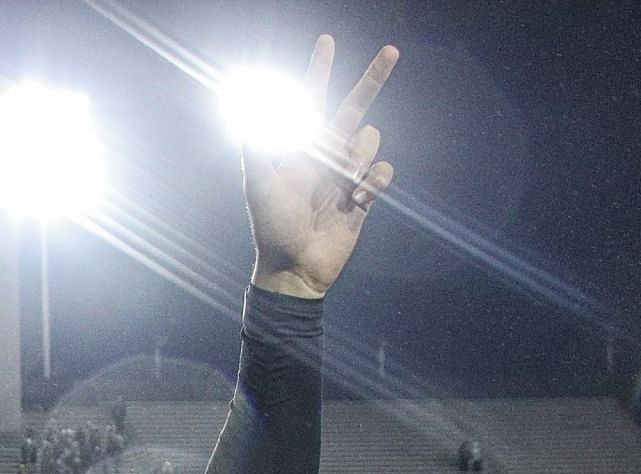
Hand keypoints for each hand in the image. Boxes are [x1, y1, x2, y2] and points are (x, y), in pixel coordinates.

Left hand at [247, 38, 398, 298]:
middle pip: (355, 106)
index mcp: (300, 146)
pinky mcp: (364, 194)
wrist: (294, 266)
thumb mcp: (259, 181)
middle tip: (391, 50)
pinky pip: (383, 170)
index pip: (311, 99)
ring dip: (359, 156)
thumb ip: (257, 141)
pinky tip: (357, 198)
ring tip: (341, 184)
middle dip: (372, 78)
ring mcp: (346, 173)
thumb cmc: (271, 226)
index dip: (318, 70)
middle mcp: (325, 153)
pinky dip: (374, 180)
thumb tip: (249, 103)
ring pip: (370, 139)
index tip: (326, 41)